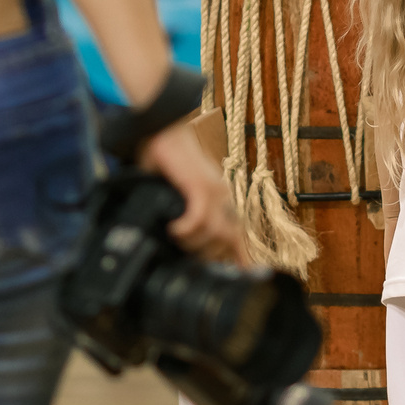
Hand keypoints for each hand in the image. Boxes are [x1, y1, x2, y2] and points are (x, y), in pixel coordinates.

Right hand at [141, 121, 246, 265]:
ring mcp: (213, 191)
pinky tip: (174, 228)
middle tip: (185, 256)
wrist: (163, 127)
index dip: (241, 259)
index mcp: (220, 198)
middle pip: (227, 241)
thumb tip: (174, 238)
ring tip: (175, 238)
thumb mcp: (177, 192)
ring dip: (193, 243)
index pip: (238, 235)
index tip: (241, 277)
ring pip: (214, 234)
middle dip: (206, 256)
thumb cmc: (166, 159)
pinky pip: (199, 219)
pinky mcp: (199, 185)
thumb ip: (183, 212)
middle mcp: (222, 196)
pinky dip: (186, 229)